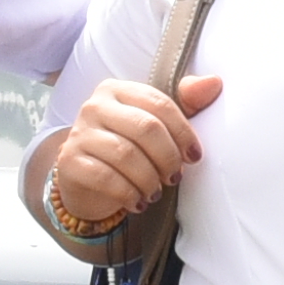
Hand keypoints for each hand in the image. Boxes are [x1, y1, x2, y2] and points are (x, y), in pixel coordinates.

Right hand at [43, 73, 221, 241]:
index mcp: (118, 90)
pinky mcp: (69, 161)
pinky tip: (138, 202)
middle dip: (168, 158)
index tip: (194, 157)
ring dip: (149, 179)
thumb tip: (215, 82)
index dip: (183, 133)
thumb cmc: (129, 148)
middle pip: (145, 128)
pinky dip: (129, 193)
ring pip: (126, 155)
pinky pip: (106, 177)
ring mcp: (79, 132)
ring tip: (156, 191)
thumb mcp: (157, 125)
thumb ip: (186, 103)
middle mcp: (95, 106)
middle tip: (175, 177)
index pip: (160, 104)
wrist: (86, 180)